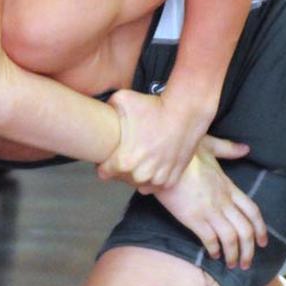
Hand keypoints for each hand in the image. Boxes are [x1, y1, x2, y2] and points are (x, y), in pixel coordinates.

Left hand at [97, 90, 213, 188]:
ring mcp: (158, 179)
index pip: (104, 173)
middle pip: (122, 178)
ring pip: (140, 184)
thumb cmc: (154, 107)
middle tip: (127, 152)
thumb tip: (99, 111)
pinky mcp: (172, 179)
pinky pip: (157, 185)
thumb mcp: (122, 100)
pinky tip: (154, 163)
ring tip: (141, 158)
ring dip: (138, 174)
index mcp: (124, 162)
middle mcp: (141, 175)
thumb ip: (106, 108)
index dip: (104, 164)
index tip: (108, 156)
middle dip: (122, 168)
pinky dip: (154, 177)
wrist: (186, 112)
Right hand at [150, 135, 266, 268]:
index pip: (252, 211)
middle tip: (246, 262)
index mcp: (229, 187)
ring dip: (234, 254)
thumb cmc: (184, 153)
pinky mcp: (194, 218)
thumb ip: (228, 149)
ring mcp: (210, 211)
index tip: (262, 242)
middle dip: (249, 250)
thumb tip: (245, 148)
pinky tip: (213, 255)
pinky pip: (210, 239)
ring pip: (231, 238)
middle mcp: (223, 202)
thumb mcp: (209, 145)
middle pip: (246, 230)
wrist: (163, 160)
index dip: (261, 229)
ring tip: (231, 264)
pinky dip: (214, 249)